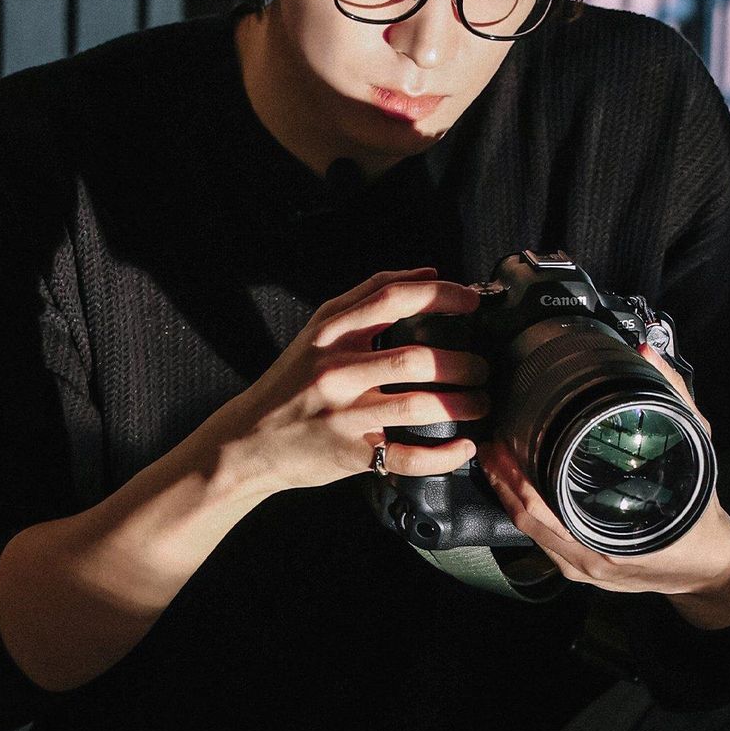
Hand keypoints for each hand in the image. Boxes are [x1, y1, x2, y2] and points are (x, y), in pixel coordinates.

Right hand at [220, 266, 490, 495]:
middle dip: (462, 363)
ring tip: (480, 404)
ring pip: (418, 406)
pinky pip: (408, 457)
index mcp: (331, 334)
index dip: (439, 296)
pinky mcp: (350, 454)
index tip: (472, 301)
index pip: (391, 300)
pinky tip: (464, 447)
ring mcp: (343, 415)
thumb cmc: (291, 383)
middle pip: (414, 359)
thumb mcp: (317, 332)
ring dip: (462, 405)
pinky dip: (444, 455)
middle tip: (482, 368)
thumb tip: (428, 273)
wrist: (246, 441)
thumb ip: (367, 298)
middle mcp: (336, 371)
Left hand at [476, 339, 729, 597]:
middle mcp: (590, 561)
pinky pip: (544, 543)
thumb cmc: (701, 514)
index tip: (501, 445)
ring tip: (494, 462)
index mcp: (611, 541)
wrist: (709, 565)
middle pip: (526, 523)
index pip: (543, 513)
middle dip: (501, 482)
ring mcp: (583, 569)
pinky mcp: (582, 569)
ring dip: (508, 497)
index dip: (515, 480)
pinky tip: (517, 488)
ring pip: (530, 535)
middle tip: (488, 447)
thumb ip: (674, 399)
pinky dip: (527, 513)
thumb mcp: (696, 449)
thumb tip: (648, 353)